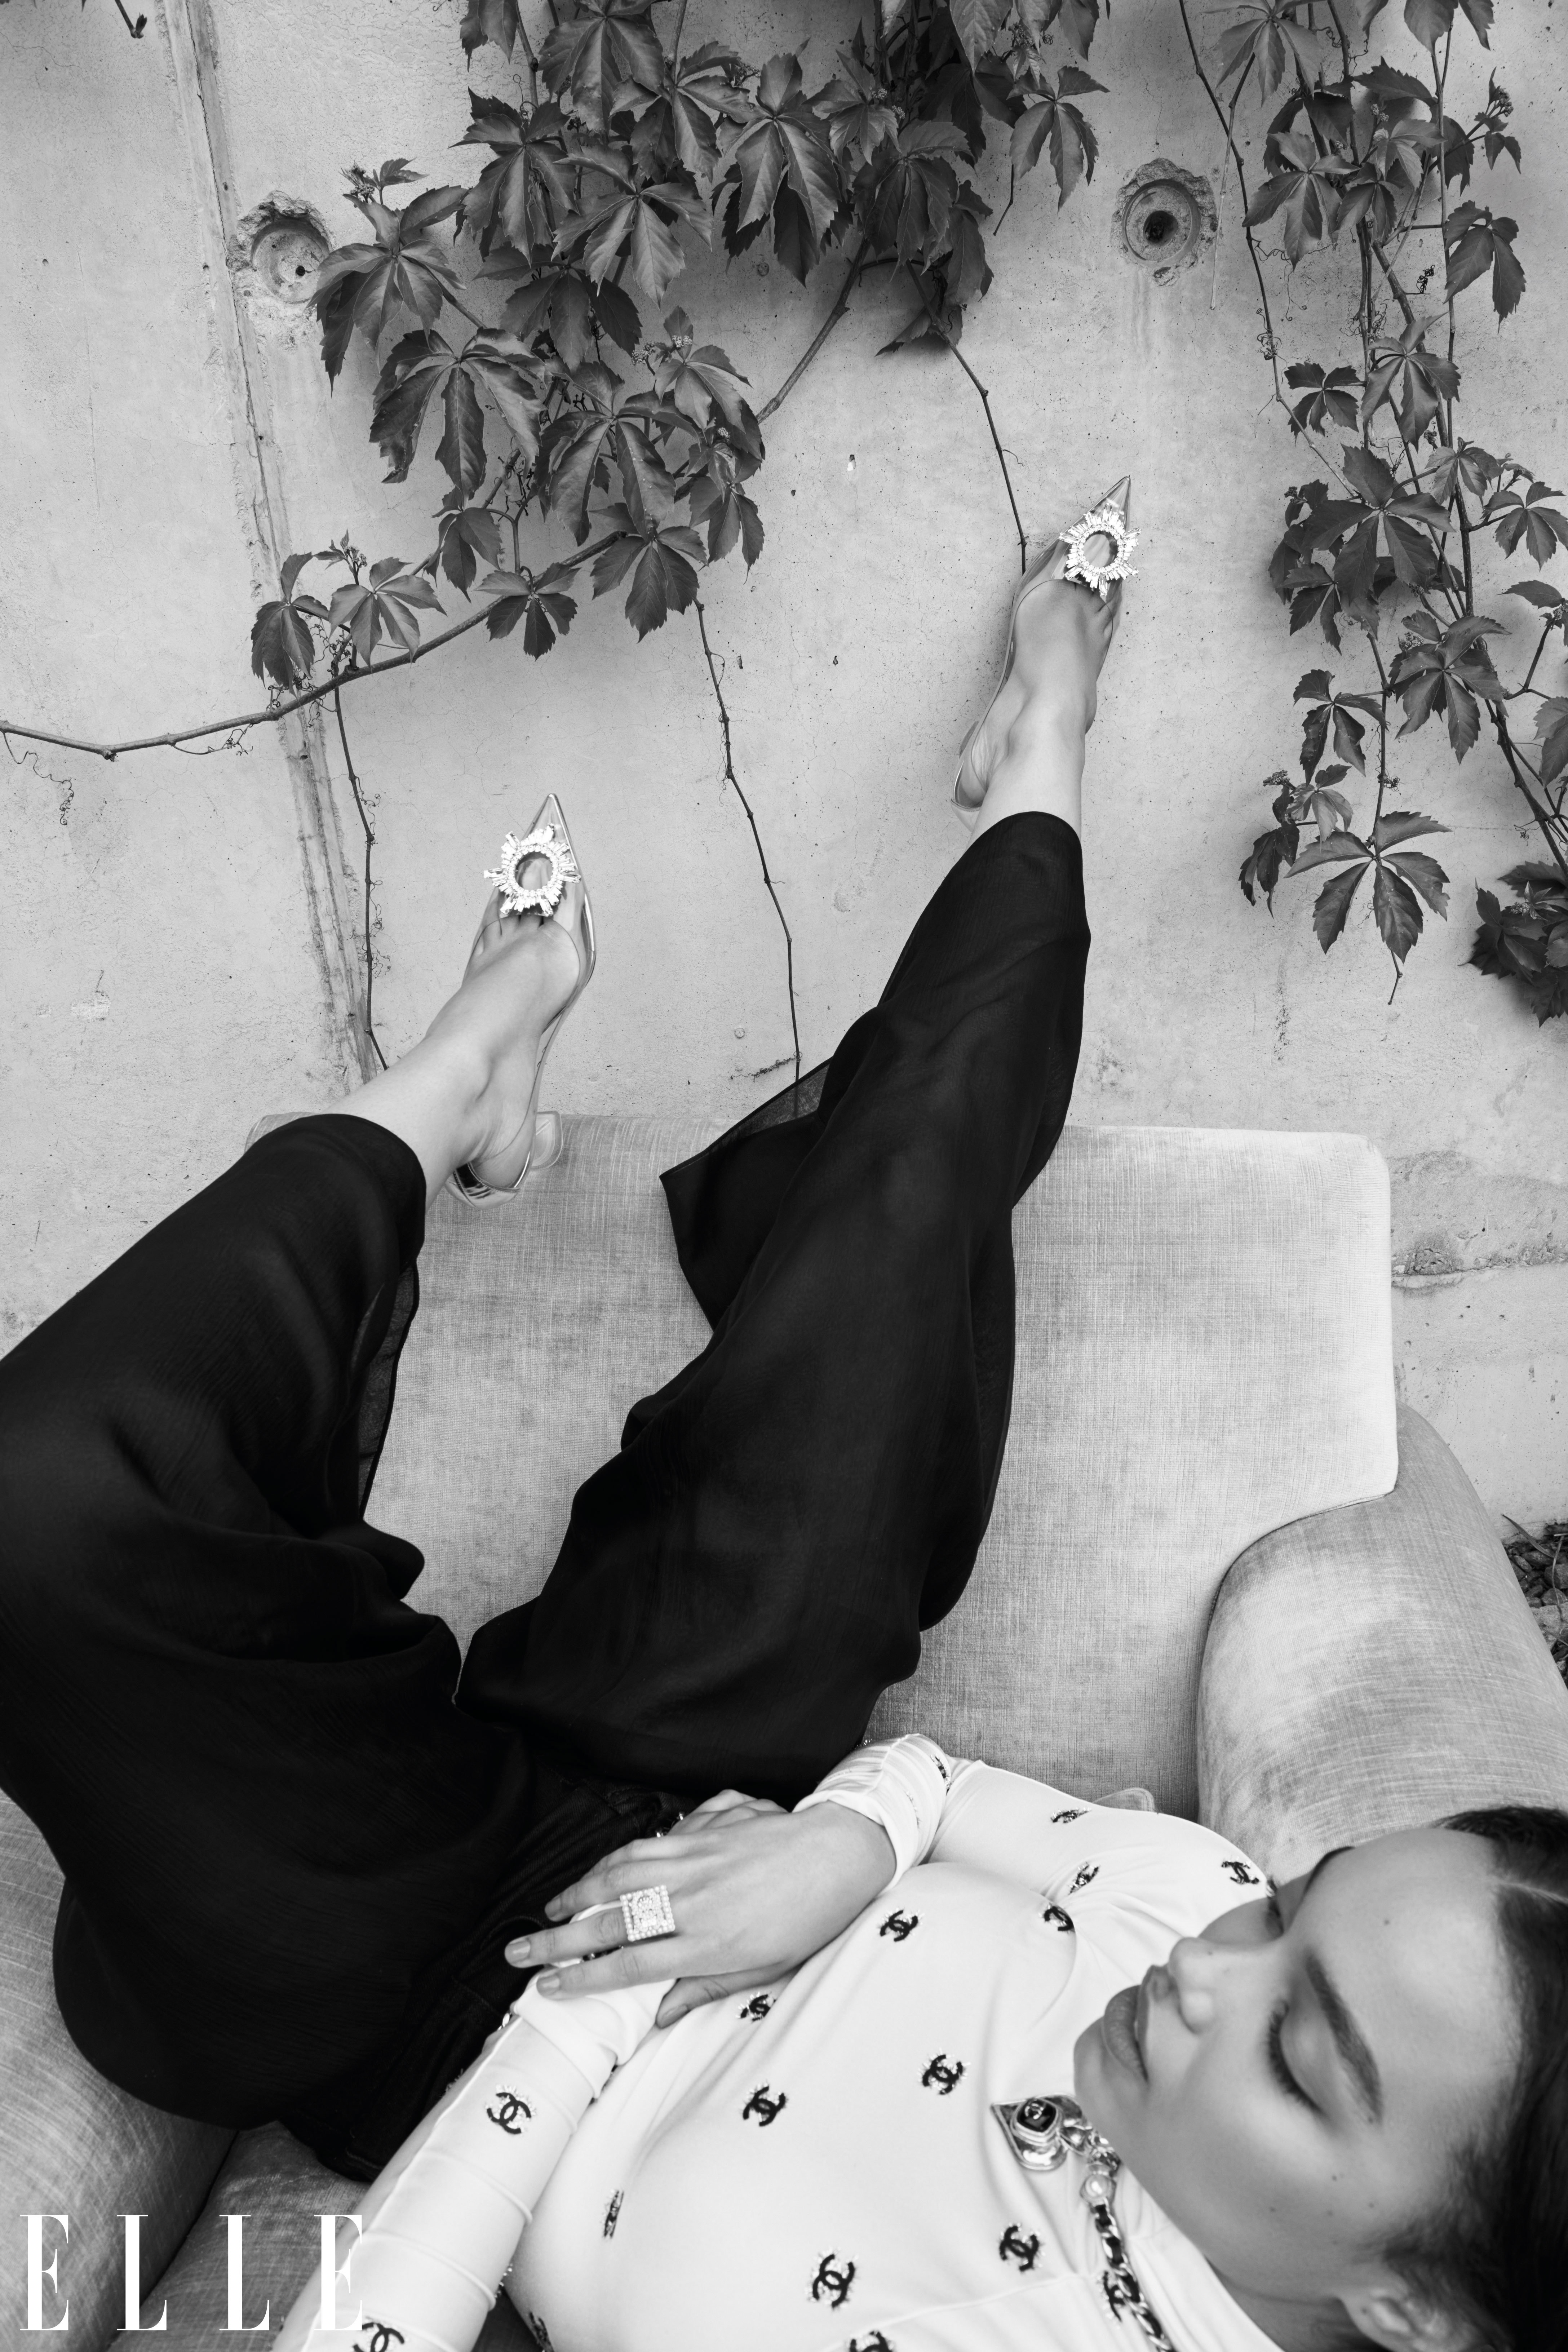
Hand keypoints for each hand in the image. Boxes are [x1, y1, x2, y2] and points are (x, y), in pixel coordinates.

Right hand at [504, 1790, 895, 2027]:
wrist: (839, 1854)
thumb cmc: (807, 1918)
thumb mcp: (763, 1969)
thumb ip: (704, 1988)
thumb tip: (658, 2012)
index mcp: (708, 1942)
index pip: (630, 1964)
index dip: (584, 1977)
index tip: (549, 1987)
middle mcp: (692, 1901)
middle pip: (610, 1921)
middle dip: (557, 1938)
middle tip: (517, 1951)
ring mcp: (694, 1862)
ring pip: (619, 1877)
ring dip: (576, 1894)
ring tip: (547, 1911)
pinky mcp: (702, 1831)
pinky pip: (646, 1844)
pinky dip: (613, 1858)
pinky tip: (596, 1869)